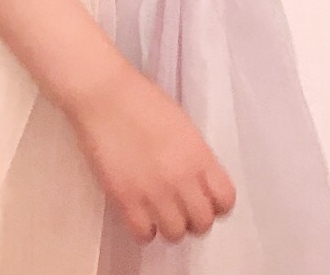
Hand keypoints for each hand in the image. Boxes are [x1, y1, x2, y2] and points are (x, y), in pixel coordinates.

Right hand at [69, 63, 235, 244]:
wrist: (104, 94)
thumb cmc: (142, 100)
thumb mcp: (182, 125)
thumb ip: (195, 157)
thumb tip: (198, 182)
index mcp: (199, 155)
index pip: (225, 200)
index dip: (216, 204)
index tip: (205, 199)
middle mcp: (182, 177)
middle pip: (203, 222)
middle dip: (193, 218)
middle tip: (179, 206)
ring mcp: (154, 191)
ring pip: (175, 234)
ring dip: (168, 224)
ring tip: (157, 210)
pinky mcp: (126, 199)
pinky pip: (144, 234)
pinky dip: (143, 228)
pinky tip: (138, 212)